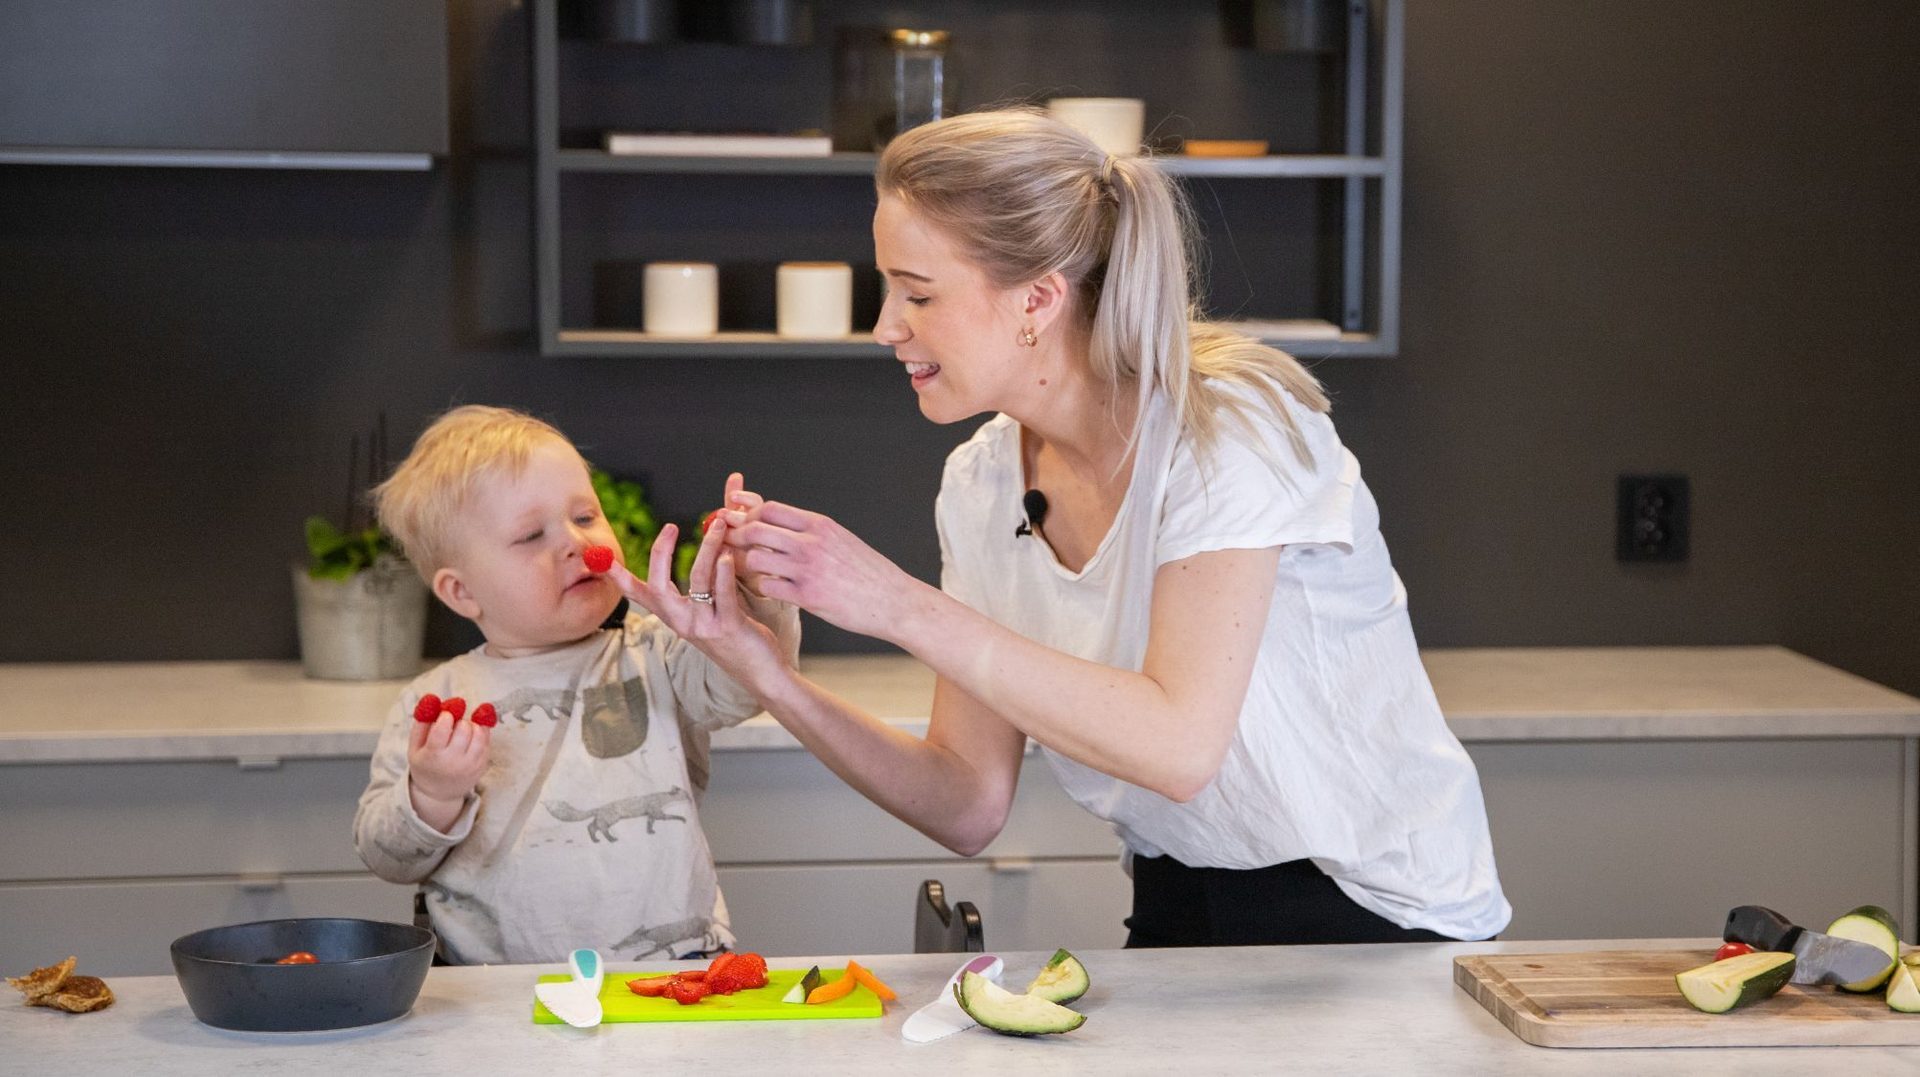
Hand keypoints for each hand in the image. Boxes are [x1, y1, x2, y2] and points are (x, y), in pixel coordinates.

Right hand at [407, 712, 490, 829]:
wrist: (439, 793)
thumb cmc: (426, 764)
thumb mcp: (415, 746)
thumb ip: (422, 722)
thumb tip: (432, 699)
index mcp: (433, 756)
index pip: (443, 728)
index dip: (446, 716)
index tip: (445, 716)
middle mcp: (454, 762)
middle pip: (464, 728)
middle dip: (459, 721)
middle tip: (453, 725)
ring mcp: (471, 765)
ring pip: (479, 733)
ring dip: (472, 725)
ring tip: (463, 730)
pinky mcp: (483, 765)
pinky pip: (487, 741)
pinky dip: (481, 733)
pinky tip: (471, 737)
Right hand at [610, 508, 786, 686]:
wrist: (762, 674)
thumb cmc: (739, 640)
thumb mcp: (711, 616)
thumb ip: (703, 591)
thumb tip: (706, 554)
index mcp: (675, 618)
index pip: (640, 595)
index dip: (619, 577)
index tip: (602, 558)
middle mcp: (683, 623)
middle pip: (658, 584)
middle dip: (661, 552)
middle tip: (671, 526)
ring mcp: (704, 626)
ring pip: (698, 578)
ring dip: (707, 547)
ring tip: (719, 525)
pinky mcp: (728, 627)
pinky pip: (723, 593)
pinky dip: (724, 570)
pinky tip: (728, 554)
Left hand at [720, 500, 927, 642]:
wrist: (894, 601)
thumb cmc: (868, 572)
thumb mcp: (841, 540)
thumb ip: (812, 532)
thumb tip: (783, 524)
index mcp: (820, 525)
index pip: (770, 509)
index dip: (748, 514)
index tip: (739, 523)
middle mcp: (811, 543)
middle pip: (756, 529)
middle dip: (736, 536)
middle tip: (730, 546)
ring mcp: (807, 570)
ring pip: (755, 559)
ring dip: (746, 565)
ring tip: (748, 571)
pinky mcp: (808, 597)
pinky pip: (768, 588)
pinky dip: (762, 588)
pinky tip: (768, 590)